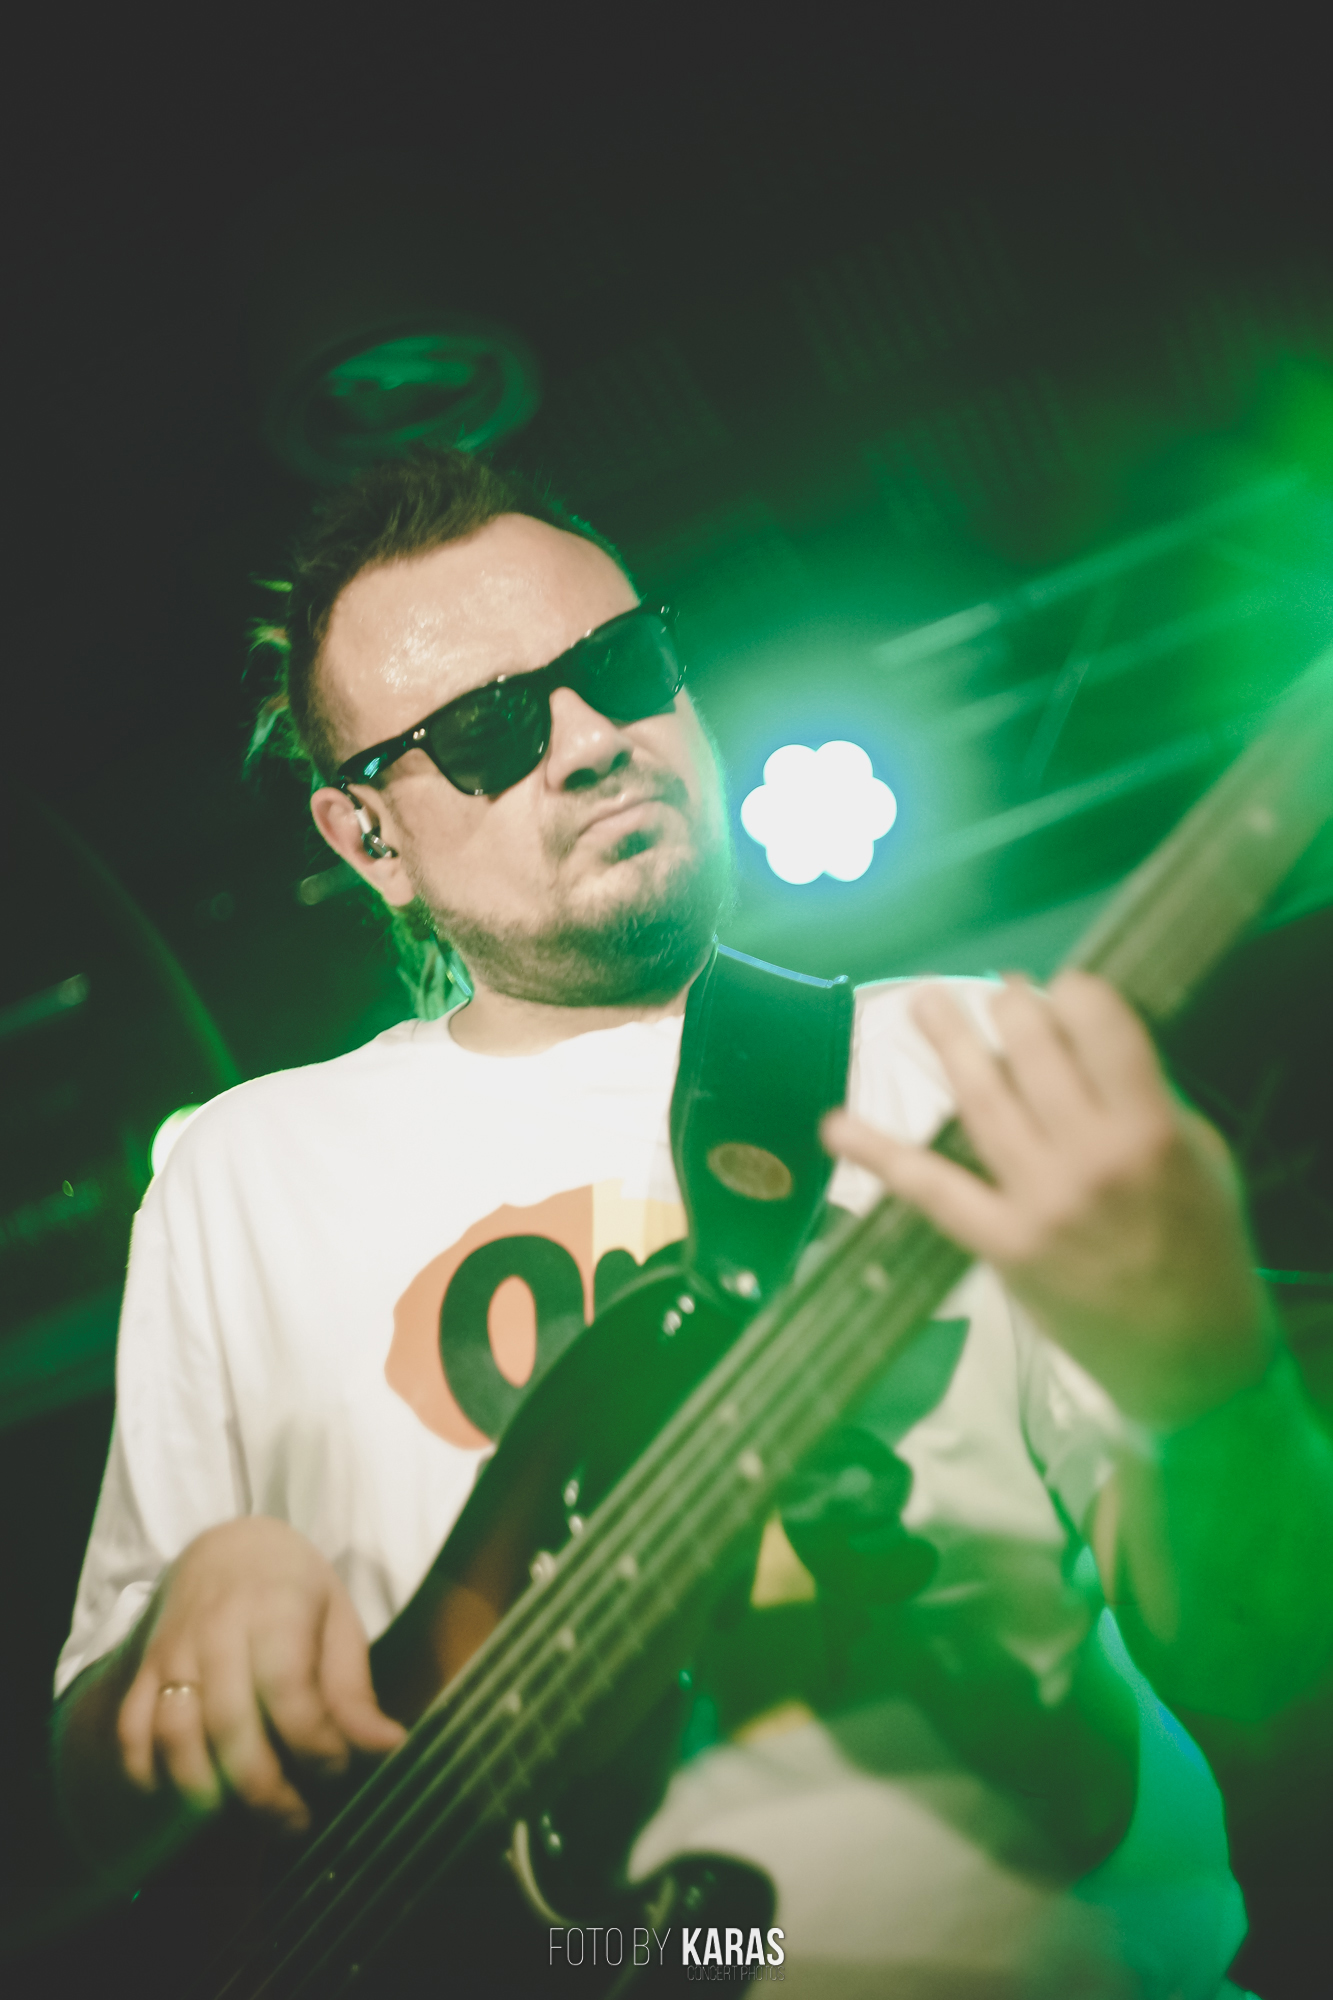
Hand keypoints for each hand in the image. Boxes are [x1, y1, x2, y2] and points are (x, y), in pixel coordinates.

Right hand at [116, 1517, 405, 1833]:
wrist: (227, 1548)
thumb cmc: (294, 1590)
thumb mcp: (338, 1622)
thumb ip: (355, 1691)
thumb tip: (390, 1749)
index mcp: (276, 1607)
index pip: (290, 1691)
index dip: (316, 1745)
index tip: (337, 1769)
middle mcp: (217, 1629)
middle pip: (230, 1725)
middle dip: (265, 1789)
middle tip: (295, 1821)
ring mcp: (173, 1651)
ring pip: (175, 1734)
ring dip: (205, 1790)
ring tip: (243, 1814)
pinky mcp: (143, 1671)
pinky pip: (132, 1733)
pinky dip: (150, 1774)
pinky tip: (185, 1794)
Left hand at [823, 971, 1273, 1426]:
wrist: (1190, 1355)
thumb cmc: (1205, 1245)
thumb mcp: (1201, 1157)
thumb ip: (1148, 1098)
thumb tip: (1082, 1040)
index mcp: (1150, 1129)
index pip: (1100, 1027)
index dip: (1075, 993)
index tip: (1065, 990)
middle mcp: (1088, 1158)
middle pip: (1032, 1054)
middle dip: (1012, 1009)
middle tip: (1002, 994)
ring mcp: (1036, 1201)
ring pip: (980, 1101)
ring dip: (947, 1042)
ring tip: (924, 1002)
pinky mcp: (998, 1243)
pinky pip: (930, 1189)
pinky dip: (880, 1155)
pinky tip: (836, 1127)